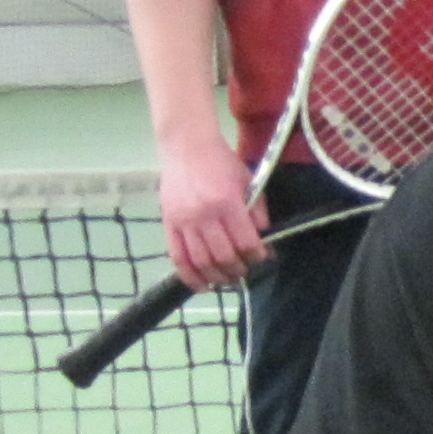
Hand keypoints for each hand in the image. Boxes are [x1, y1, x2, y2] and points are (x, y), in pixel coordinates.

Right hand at [156, 125, 265, 289]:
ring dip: (217, 277)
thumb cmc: (222, 162)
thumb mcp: (248, 180)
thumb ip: (257, 209)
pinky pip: (177, 258)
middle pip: (223, 256)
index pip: (245, 241)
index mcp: (227, 203)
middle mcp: (204, 215)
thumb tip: (264, 237)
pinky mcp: (168, 224)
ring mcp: (184, 221)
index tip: (262, 259)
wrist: (186, 147)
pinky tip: (202, 286)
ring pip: (201, 261)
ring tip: (228, 280)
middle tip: (246, 272)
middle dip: (239, 270)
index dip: (257, 256)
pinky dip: (190, 276)